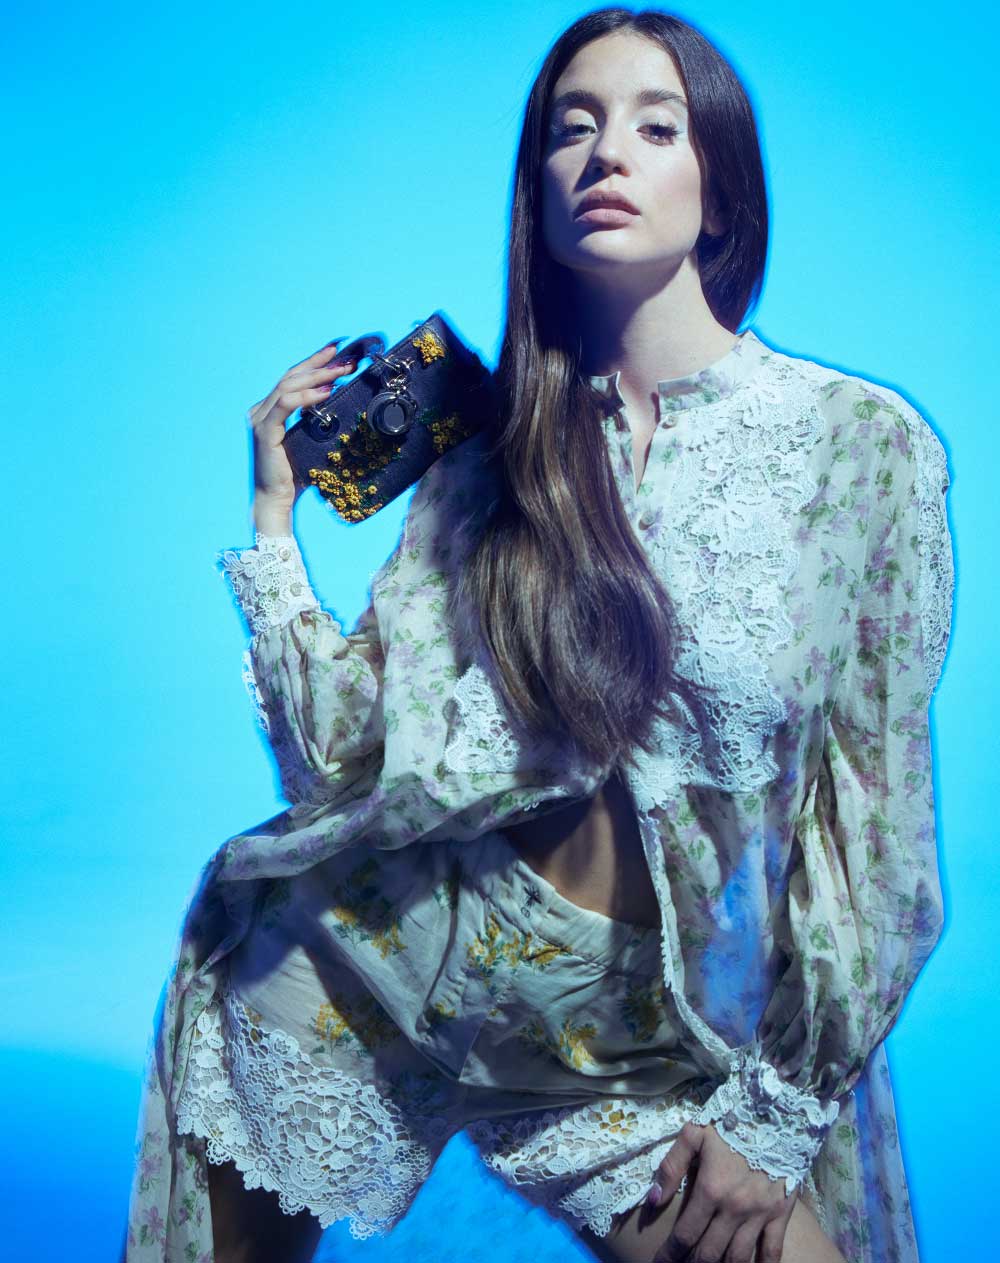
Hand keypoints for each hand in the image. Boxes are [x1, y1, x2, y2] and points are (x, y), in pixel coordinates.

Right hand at [246, 338, 358, 512]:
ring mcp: (260, 419)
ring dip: (318, 376)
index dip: (314, 362)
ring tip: (342, 371)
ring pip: (289, 386)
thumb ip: (315, 421)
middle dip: (320, 364)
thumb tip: (337, 400)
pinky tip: (326, 392)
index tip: (336, 350)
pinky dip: (307, 396)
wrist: (276, 500)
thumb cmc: (295, 476)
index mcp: (269, 410)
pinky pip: (286, 405)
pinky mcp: (264, 431)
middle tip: (346, 357)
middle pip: (291, 376)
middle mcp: (260, 410)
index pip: (292, 378)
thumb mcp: (309, 441)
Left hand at [648, 1121, 797, 1262]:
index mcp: (710, 1188)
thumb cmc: (730, 1122)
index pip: (685, 1234)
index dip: (669, 1254)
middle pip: (709, 1253)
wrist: (775, 1113)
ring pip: (738, 1258)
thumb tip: (652, 1200)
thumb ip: (671, 1167)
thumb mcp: (694, 1134)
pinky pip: (773, 1251)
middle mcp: (735, 1208)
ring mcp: (760, 1214)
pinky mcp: (781, 1213)